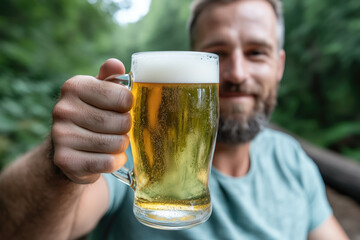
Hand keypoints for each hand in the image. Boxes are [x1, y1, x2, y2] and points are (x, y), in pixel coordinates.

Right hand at [51, 59, 132, 183]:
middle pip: (121, 122)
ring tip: (113, 141)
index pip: (123, 97)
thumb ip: (110, 79)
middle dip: (126, 127)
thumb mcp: (99, 92)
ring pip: (116, 143)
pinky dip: (116, 161)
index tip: (123, 108)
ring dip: (122, 145)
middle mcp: (63, 110)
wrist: (67, 146)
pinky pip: (107, 162)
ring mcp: (61, 136)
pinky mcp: (66, 160)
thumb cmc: (91, 113)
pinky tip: (111, 156)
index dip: (129, 105)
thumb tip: (115, 64)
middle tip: (119, 127)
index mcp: (74, 87)